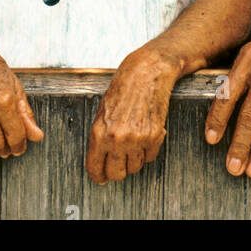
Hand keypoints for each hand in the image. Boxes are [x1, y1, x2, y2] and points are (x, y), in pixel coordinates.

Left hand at [86, 53, 176, 184]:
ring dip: (134, 159)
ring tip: (133, 142)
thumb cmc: (123, 88)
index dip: (98, 176)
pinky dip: (148, 150)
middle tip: (119, 162)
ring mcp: (137, 139)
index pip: (95, 168)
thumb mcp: (102, 111)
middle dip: (117, 171)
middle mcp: (118, 139)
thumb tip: (100, 161)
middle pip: (116, 174)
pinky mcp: (155, 136)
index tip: (101, 178)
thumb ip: (100, 137)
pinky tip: (145, 134)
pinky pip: (150, 157)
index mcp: (100, 132)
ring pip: (135, 167)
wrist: (147, 72)